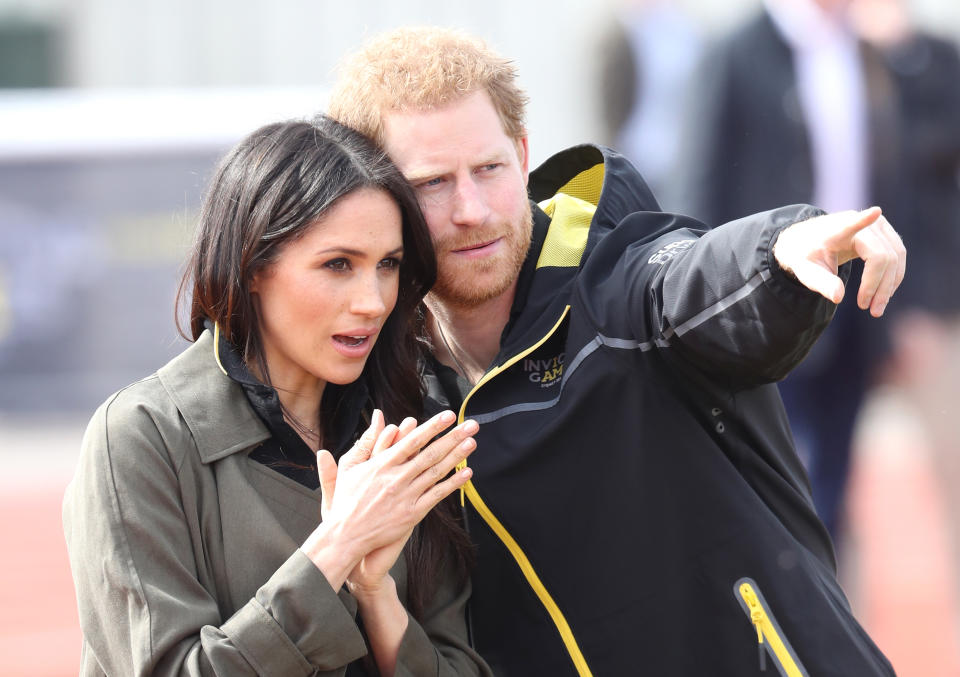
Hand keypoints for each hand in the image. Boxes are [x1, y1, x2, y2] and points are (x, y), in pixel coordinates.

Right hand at [303, 409, 476, 590]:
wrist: (346, 536)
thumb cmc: (346, 502)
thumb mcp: (348, 468)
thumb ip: (363, 443)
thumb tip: (377, 416)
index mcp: (382, 464)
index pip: (412, 440)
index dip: (432, 427)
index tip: (448, 416)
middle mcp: (396, 478)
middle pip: (430, 453)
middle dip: (452, 437)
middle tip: (471, 424)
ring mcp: (406, 495)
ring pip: (436, 472)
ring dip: (456, 457)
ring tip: (472, 442)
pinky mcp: (412, 513)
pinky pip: (436, 496)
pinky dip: (453, 484)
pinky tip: (467, 473)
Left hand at [773, 206, 905, 316]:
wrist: (810, 241)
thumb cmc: (807, 256)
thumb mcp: (806, 272)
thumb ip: (821, 283)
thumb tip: (838, 297)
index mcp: (838, 229)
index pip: (852, 225)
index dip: (863, 220)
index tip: (875, 212)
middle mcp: (864, 223)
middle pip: (882, 256)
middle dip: (879, 286)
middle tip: (870, 310)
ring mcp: (879, 225)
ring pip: (896, 257)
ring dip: (889, 285)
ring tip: (876, 308)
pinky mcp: (887, 233)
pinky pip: (898, 256)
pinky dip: (893, 277)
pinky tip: (883, 294)